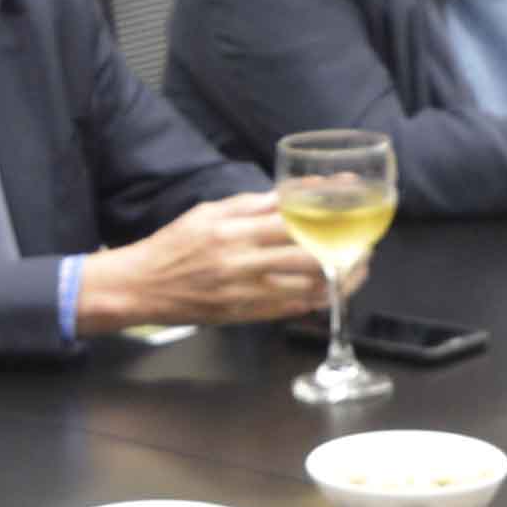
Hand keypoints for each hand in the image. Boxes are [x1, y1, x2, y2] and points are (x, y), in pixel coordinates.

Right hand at [85, 194, 336, 329]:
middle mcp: (241, 261)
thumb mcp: (209, 213)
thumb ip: (251, 205)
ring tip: (357, 269)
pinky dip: (315, 301)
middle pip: (307, 255)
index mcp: (233, 229)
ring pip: (305, 287)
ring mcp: (244, 291)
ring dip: (338, 279)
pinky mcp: (243, 314)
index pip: (292, 217)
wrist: (142, 286)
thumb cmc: (175, 245)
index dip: (327, 209)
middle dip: (343, 250)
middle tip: (365, 244)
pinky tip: (331, 293)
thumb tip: (292, 192)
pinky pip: (289, 309)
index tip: (352, 200)